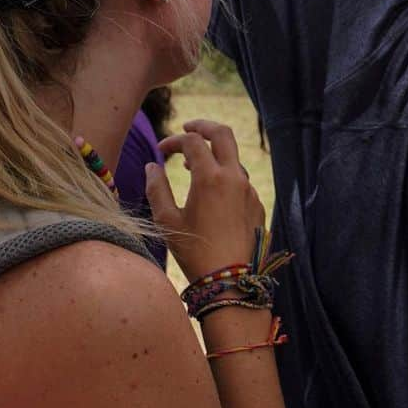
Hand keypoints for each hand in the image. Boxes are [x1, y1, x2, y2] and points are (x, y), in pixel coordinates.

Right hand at [146, 120, 263, 281]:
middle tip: (187, 128)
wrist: (230, 281)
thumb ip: (156, 188)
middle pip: (222, 133)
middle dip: (203, 126)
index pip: (192, 142)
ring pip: (233, 157)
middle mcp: (234, 177)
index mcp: (210, 178)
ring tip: (193, 167)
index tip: (160, 152)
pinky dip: (224, 175)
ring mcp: (249, 190)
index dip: (173, 141)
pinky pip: (240, 179)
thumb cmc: (194, 253)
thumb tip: (151, 165)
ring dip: (213, 154)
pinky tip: (211, 193)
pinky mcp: (256, 203)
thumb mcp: (167, 221)